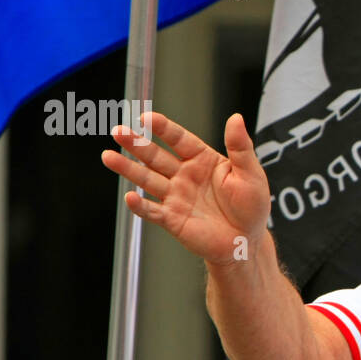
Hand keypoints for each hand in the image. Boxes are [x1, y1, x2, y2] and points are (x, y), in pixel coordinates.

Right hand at [101, 111, 271, 265]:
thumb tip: (236, 118)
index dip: (163, 128)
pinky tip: (130, 197)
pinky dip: (140, 205)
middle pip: (156, 156)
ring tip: (108, 157)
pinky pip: (153, 211)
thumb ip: (240, 147)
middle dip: (136, 144)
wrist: (247, 241)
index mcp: (202, 159)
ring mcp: (176, 196)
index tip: (146, 117)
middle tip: (118, 132)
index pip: (179, 139)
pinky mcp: (172, 219)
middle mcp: (184, 175)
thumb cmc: (252, 206)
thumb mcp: (251, 173)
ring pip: (147, 179)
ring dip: (128, 168)